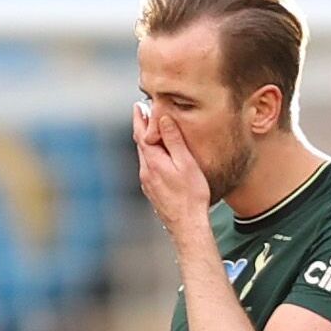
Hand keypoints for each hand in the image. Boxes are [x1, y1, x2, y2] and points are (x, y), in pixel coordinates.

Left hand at [131, 100, 212, 233]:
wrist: (187, 225)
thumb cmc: (191, 195)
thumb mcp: (186, 164)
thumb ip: (174, 141)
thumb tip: (163, 119)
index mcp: (153, 161)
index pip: (141, 133)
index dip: (140, 118)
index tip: (139, 105)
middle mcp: (146, 171)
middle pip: (140, 144)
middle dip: (142, 128)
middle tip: (143, 114)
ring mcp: (147, 182)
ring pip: (144, 156)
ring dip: (147, 142)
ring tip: (152, 133)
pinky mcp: (152, 191)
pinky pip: (149, 168)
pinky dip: (151, 156)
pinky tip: (159, 158)